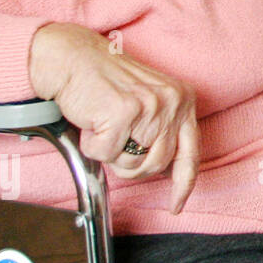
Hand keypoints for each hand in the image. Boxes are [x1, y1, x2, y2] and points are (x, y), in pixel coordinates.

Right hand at [28, 23, 198, 213]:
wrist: (72, 57)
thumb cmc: (104, 81)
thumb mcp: (148, 101)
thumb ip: (162, 131)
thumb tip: (166, 170)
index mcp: (183, 100)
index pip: (190, 153)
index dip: (183, 184)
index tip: (176, 205)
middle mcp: (172, 102)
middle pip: (155, 165)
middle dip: (130, 164)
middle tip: (114, 140)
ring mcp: (150, 107)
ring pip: (130, 163)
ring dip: (110, 154)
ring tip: (104, 125)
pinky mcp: (123, 113)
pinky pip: (105, 154)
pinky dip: (92, 145)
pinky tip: (92, 121)